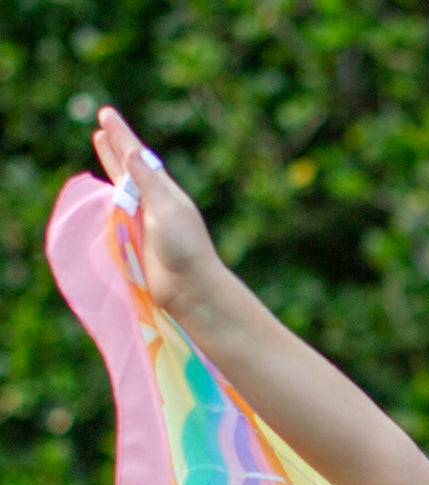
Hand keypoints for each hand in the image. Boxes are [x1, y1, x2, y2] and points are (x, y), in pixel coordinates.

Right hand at [91, 107, 222, 314]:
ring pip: (121, 186)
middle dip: (115, 146)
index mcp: (164, 191)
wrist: (191, 290)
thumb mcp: (167, 209)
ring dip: (112, 166)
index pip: (137, 156)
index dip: (120, 135)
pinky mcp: (135, 239)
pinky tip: (105, 191)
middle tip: (102, 125)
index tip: (106, 114)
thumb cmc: (185, 248)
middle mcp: (154, 202)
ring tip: (102, 144)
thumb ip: (147, 183)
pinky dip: (108, 198)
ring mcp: (144, 221)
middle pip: (128, 167)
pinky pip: (116, 212)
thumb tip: (132, 153)